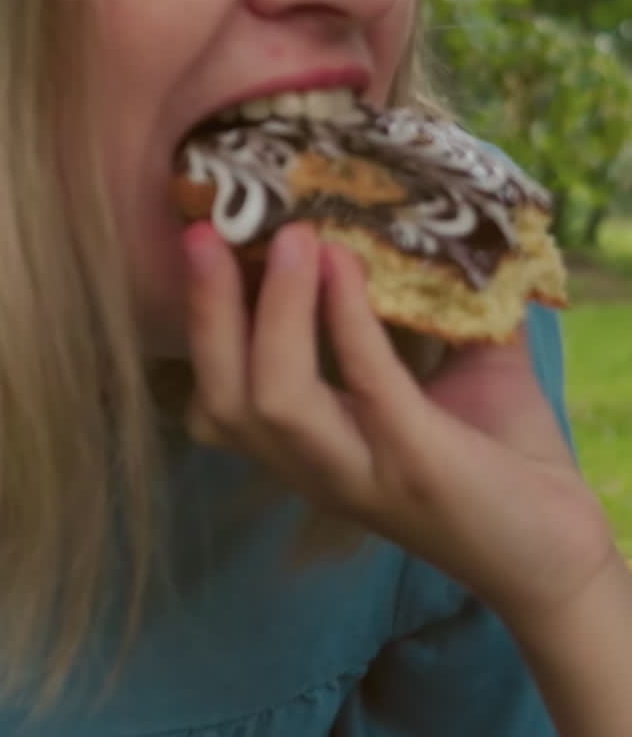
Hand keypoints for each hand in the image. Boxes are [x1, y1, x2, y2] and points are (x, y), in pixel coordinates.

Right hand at [183, 220, 615, 632]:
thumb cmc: (503, 456)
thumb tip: (419, 214)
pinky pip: (365, 386)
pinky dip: (346, 320)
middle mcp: (316, 467)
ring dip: (274, 311)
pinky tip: (343, 263)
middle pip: (223, 402)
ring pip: (274, 402)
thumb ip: (427, 302)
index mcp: (310, 444)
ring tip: (291, 235)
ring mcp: (361, 473)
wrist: (563, 551)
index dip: (202, 323)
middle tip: (205, 234)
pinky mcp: (416, 467)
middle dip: (206, 314)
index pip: (222, 396)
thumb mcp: (452, 367)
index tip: (204, 240)